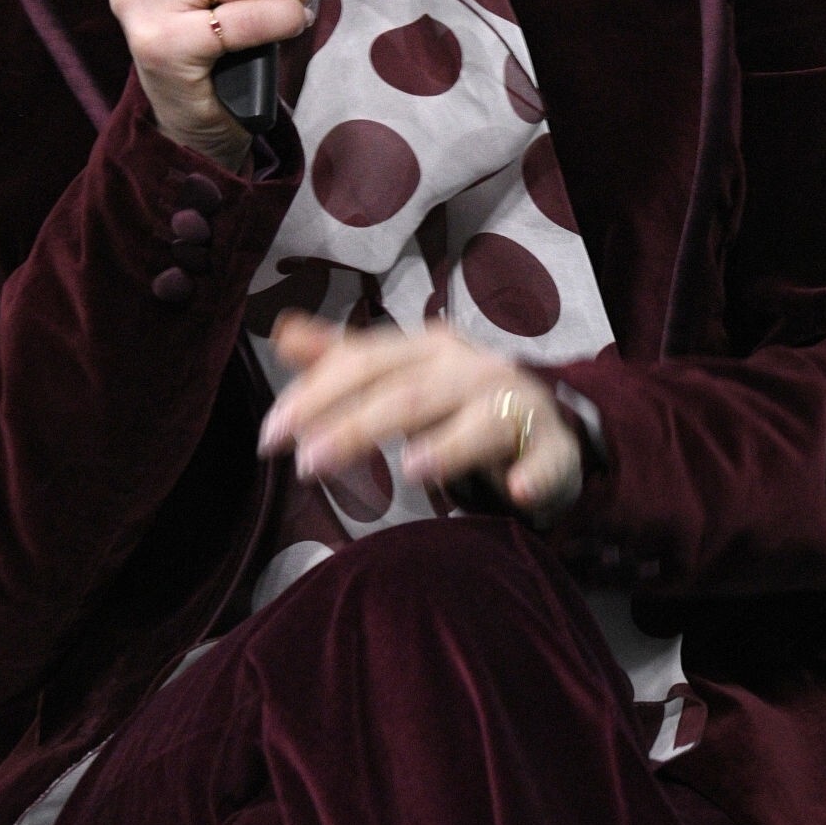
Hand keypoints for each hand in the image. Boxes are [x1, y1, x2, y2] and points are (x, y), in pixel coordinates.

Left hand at [258, 312, 582, 524]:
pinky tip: (516, 492)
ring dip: (448, 445)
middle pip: (410, 394)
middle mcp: (471, 368)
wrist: (543, 420)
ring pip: (480, 421)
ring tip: (412, 471)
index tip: (271, 436)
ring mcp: (516, 404)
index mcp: (428, 348)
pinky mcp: (554, 446)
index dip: (315, 395)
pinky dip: (534, 473)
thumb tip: (281, 332)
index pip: (364, 363)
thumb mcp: (399, 374)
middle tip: (307, 464)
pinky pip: (547, 458)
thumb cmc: (454, 400)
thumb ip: (342, 360)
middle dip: (356, 425)